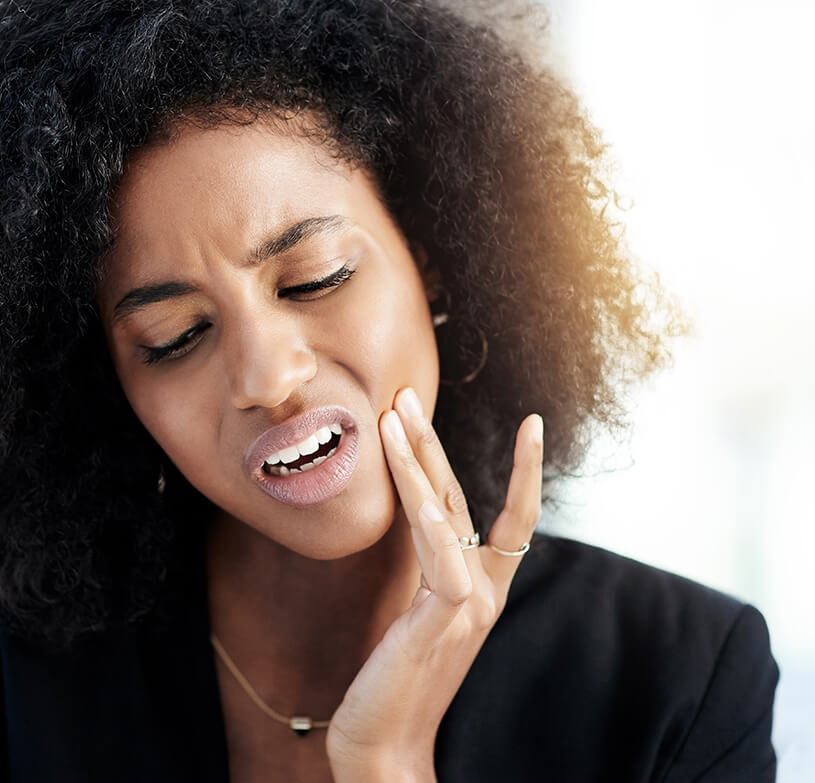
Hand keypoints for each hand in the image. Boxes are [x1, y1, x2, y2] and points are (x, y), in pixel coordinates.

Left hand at [326, 387, 543, 780]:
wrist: (386, 745)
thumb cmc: (398, 677)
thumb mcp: (419, 611)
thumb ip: (431, 566)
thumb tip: (425, 519)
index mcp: (478, 586)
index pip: (509, 516)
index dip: (523, 470)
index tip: (532, 424)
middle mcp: (482, 589)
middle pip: (461, 497)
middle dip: (433, 442)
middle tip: (406, 395)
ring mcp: (467, 605)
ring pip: (446, 513)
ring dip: (418, 459)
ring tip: (393, 414)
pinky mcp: (445, 621)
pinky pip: (441, 557)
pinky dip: (428, 518)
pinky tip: (412, 483)